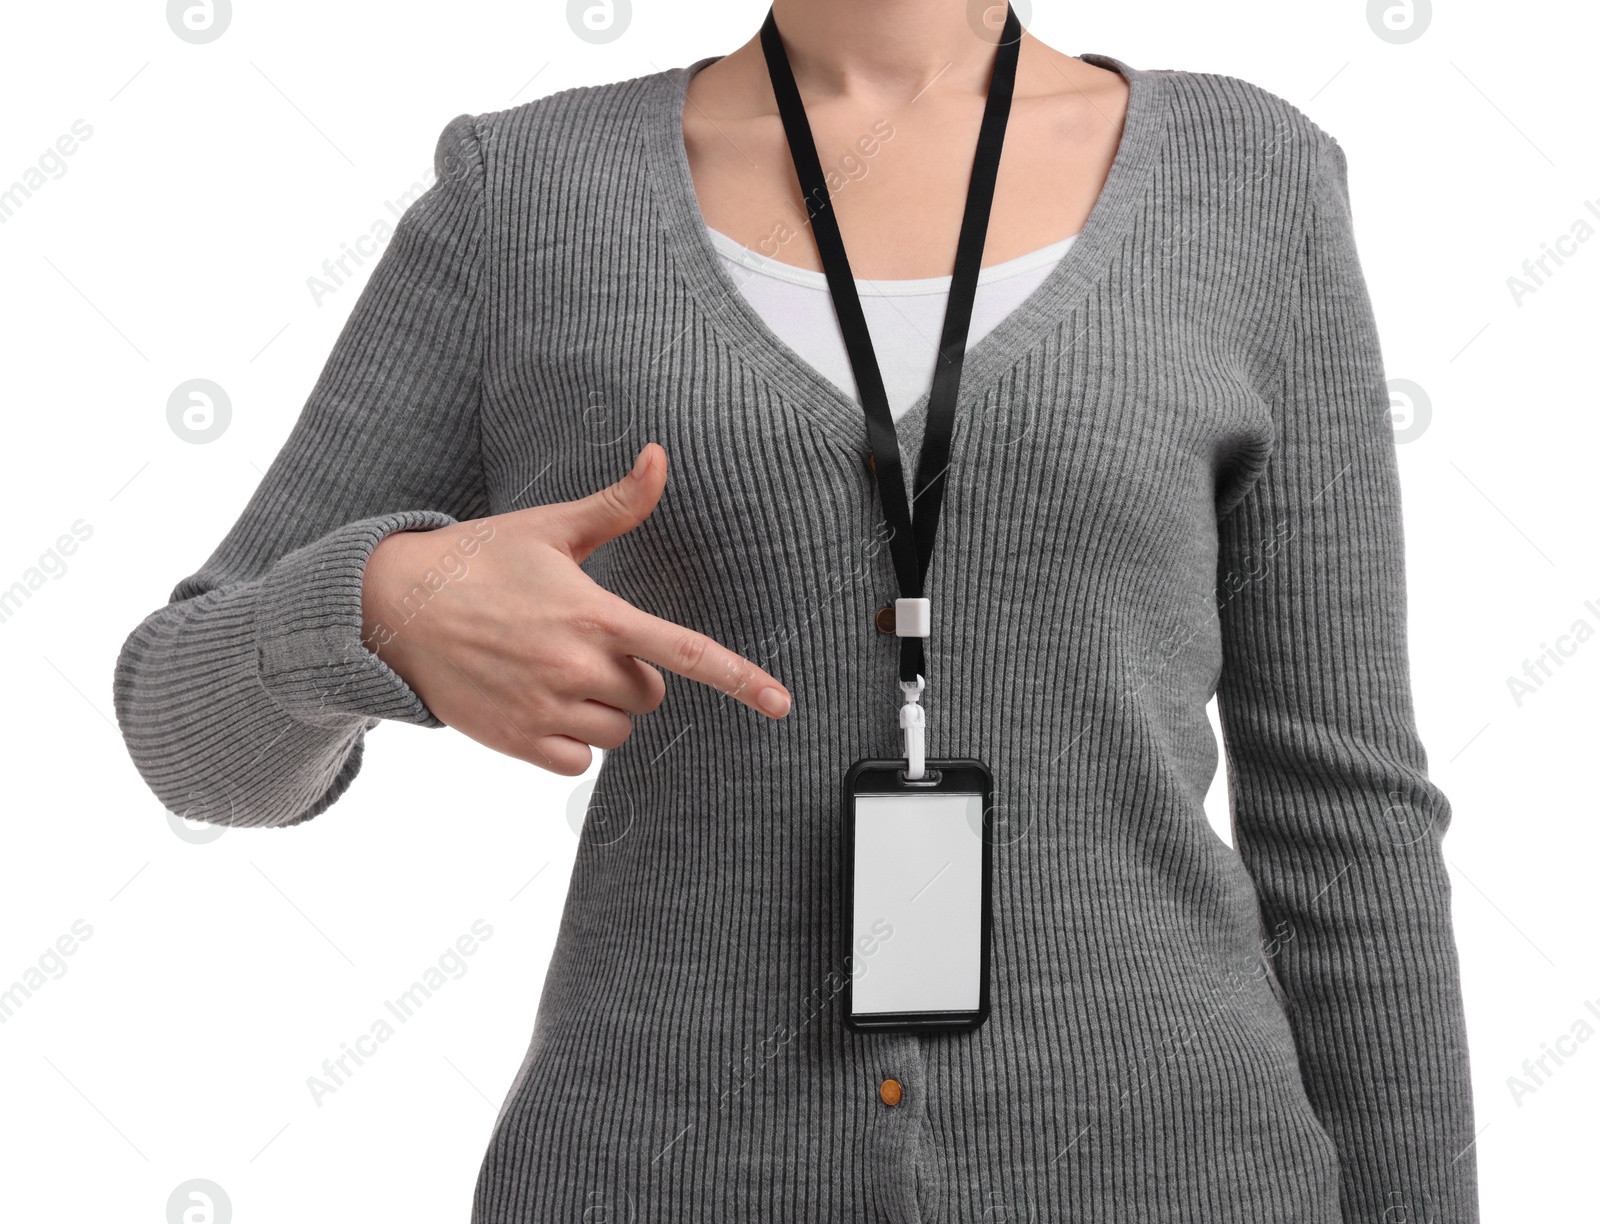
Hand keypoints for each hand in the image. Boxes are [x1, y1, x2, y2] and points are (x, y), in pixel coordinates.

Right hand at [359, 442, 791, 774]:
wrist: (393, 607)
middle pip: (649, 696)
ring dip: (600, 711)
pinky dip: (569, 742)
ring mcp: (546, 707)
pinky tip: (537, 703)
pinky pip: (577, 761)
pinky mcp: (517, 740)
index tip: (781, 703)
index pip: (685, 651)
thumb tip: (660, 456)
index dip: (740, 678)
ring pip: (616, 732)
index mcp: (595, 613)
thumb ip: (617, 505)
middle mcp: (576, 665)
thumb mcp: (550, 528)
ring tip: (552, 671)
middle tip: (580, 644)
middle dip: (628, 676)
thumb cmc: (477, 561)